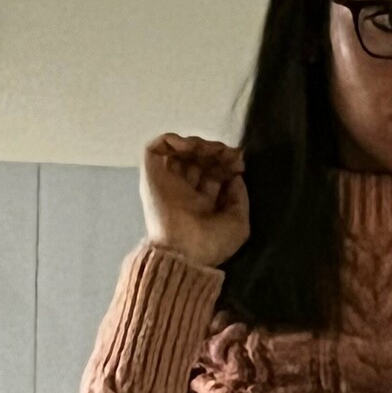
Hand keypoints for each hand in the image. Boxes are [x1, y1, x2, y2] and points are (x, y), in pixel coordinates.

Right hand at [141, 134, 249, 266]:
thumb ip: (239, 198)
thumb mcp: (238, 224)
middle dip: (217, 152)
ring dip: (200, 144)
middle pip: (200, 159)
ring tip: (214, 151)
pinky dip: (174, 140)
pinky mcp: (152, 174)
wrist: (184, 252)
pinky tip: (190, 147)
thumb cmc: (211, 244)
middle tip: (231, 155)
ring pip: (181, 150)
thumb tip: (235, 176)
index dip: (227, 163)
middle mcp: (185, 189)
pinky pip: (159, 147)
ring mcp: (168, 181)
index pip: (214, 173)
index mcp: (202, 202)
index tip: (239, 163)